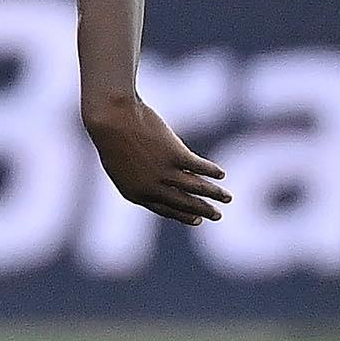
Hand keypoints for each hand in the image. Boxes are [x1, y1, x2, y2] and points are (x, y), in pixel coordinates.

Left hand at [85, 97, 231, 225]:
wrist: (111, 120)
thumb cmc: (112, 139)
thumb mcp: (123, 165)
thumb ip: (141, 177)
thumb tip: (164, 181)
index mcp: (135, 193)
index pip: (164, 210)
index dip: (182, 216)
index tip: (197, 220)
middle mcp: (151, 188)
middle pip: (183, 203)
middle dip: (203, 210)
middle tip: (217, 216)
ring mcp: (163, 172)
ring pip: (196, 188)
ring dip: (214, 194)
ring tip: (228, 198)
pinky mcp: (175, 155)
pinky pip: (199, 167)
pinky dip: (211, 171)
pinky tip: (221, 174)